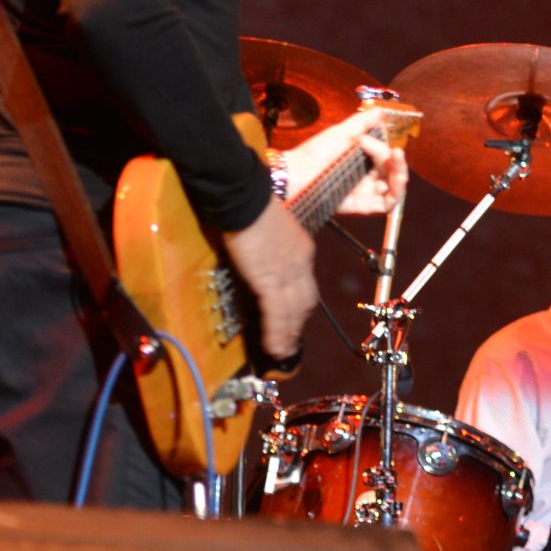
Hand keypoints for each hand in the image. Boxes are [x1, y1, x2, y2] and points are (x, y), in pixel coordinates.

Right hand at [223, 199, 314, 360]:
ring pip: (292, 313)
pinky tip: (274, 348)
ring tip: (283, 353)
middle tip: (292, 340)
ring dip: (288, 336)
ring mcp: (288, 274)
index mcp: (301, 249)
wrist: (245, 197)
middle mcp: (301, 264)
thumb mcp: (270, 226)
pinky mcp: (270, 280)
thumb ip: (270, 244)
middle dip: (299, 323)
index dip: (301, 303)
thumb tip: (260, 253)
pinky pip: (276, 314)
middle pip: (306, 301)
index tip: (296, 315)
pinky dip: (276, 333)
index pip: (305, 284)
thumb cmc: (251, 205)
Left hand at [284, 113, 408, 217]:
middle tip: (395, 152)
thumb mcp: (341, 132)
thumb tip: (381, 111)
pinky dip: (394, 195)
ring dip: (400, 176)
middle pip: (393, 171)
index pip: (385, 155)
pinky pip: (386, 205)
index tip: (365, 139)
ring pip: (394, 188)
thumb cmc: (313, 153)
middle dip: (397, 162)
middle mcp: (366, 176)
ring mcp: (365, 192)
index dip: (384, 148)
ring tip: (397, 166)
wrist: (296, 173)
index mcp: (362, 160)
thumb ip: (363, 122)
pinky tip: (393, 182)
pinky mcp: (362, 206)